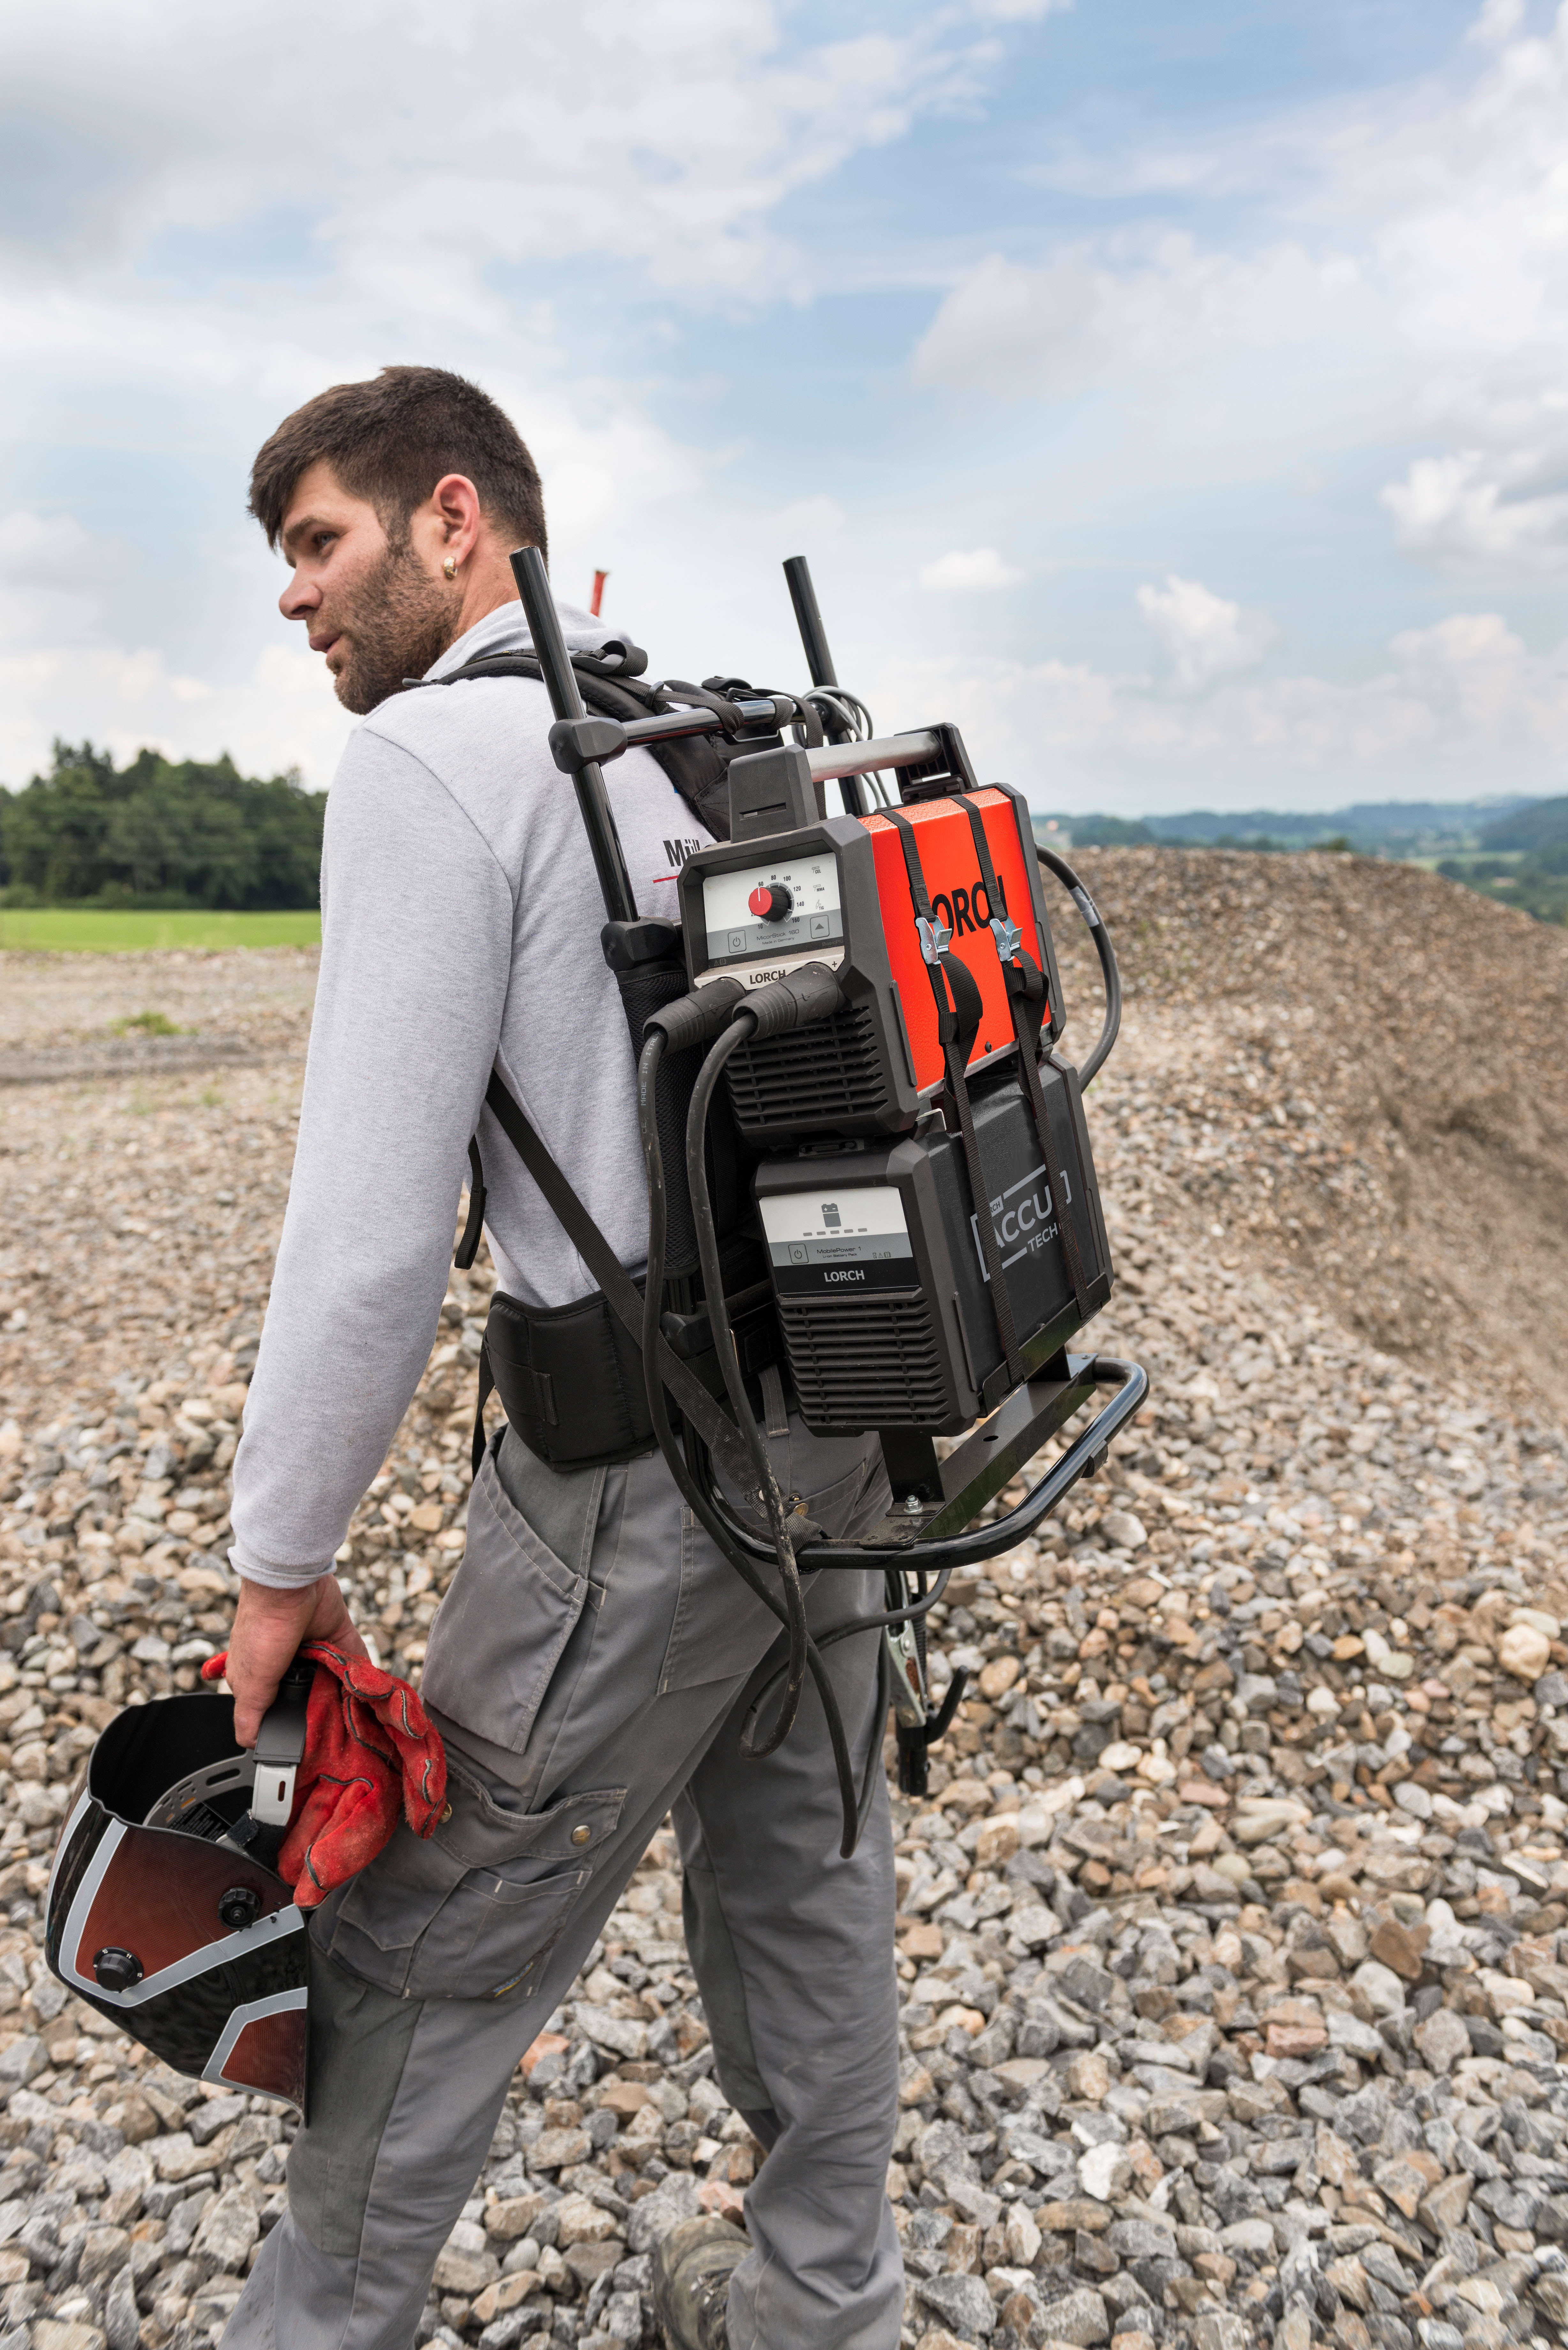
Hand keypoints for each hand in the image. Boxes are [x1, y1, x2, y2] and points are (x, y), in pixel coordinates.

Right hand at [225, 1574, 368, 1745]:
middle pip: (308, 1698)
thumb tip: (250, 1743)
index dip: (287, 1724)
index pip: (274, 1709)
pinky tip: (372, 1694)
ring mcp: (315, 1651)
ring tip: (358, 1719)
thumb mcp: (248, 1682)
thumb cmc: (262, 1629)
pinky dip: (364, 1676)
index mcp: (260, 1676)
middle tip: (336, 1733)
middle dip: (321, 1712)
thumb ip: (249, 1715)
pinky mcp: (339, 1638)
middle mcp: (288, 1665)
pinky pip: (355, 1662)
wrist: (291, 1586)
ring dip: (344, 1697)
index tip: (305, 1743)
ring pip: (333, 1682)